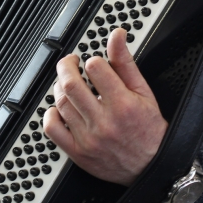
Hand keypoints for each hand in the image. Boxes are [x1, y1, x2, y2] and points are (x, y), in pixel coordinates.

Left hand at [43, 28, 167, 185]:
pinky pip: (52, 129)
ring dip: (59, 87)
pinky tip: (59, 108)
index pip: (96, 68)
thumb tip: (117, 35)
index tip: (94, 63)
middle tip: (71, 63)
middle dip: (67, 66)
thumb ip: (125, 62)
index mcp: (122, 104)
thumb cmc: (149, 129)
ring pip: (61, 103)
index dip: (93, 60)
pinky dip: (50, 114)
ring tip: (68, 84)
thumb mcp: (143, 92)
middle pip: (71, 84)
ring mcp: (88, 138)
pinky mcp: (78, 152)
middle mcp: (104, 122)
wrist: (152, 166)